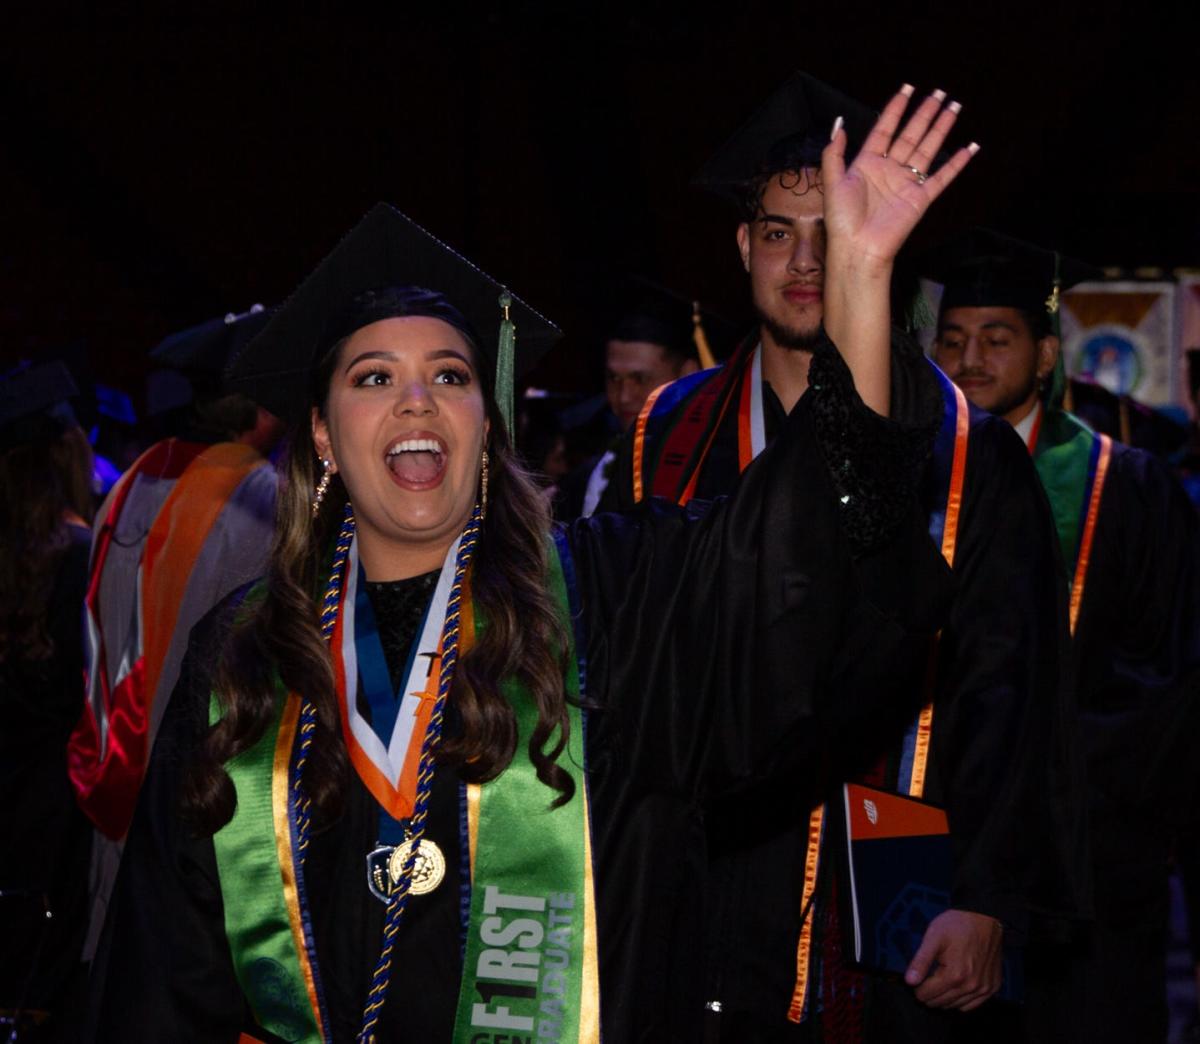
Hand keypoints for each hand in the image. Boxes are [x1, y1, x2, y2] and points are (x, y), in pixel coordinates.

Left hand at [822, 85, 977, 271]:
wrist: (857, 248)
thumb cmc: (842, 219)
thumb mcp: (833, 181)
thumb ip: (834, 153)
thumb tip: (839, 124)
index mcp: (867, 164)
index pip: (884, 130)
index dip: (895, 109)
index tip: (907, 89)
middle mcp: (889, 170)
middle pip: (910, 135)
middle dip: (924, 113)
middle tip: (939, 93)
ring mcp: (906, 184)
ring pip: (927, 149)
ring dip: (941, 129)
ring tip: (954, 107)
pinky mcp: (920, 199)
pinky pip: (942, 178)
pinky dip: (957, 163)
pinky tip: (970, 148)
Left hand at [904, 908, 1002, 1010]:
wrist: (984, 918)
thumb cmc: (957, 925)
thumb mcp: (933, 938)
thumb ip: (920, 961)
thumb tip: (909, 981)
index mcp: (955, 976)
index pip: (927, 995)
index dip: (918, 988)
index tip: (917, 979)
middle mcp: (971, 986)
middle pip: (940, 1003)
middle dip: (930, 993)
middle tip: (927, 979)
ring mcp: (984, 989)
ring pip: (955, 1006)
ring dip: (944, 998)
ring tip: (940, 981)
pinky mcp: (992, 987)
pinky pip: (972, 1005)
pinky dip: (961, 1000)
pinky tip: (955, 987)